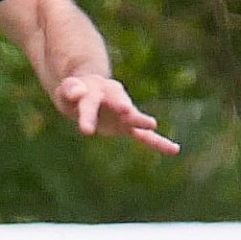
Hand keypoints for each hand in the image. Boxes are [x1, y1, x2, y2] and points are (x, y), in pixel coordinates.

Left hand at [53, 74, 179, 154]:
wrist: (89, 90)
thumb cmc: (74, 92)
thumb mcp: (66, 90)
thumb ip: (70, 90)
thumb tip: (78, 93)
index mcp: (95, 90)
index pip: (89, 103)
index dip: (87, 116)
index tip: (85, 130)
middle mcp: (113, 98)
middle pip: (117, 102)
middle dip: (121, 106)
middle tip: (126, 110)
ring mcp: (123, 111)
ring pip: (133, 116)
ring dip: (140, 119)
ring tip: (152, 124)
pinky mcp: (128, 124)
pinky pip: (144, 135)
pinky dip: (158, 142)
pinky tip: (174, 149)